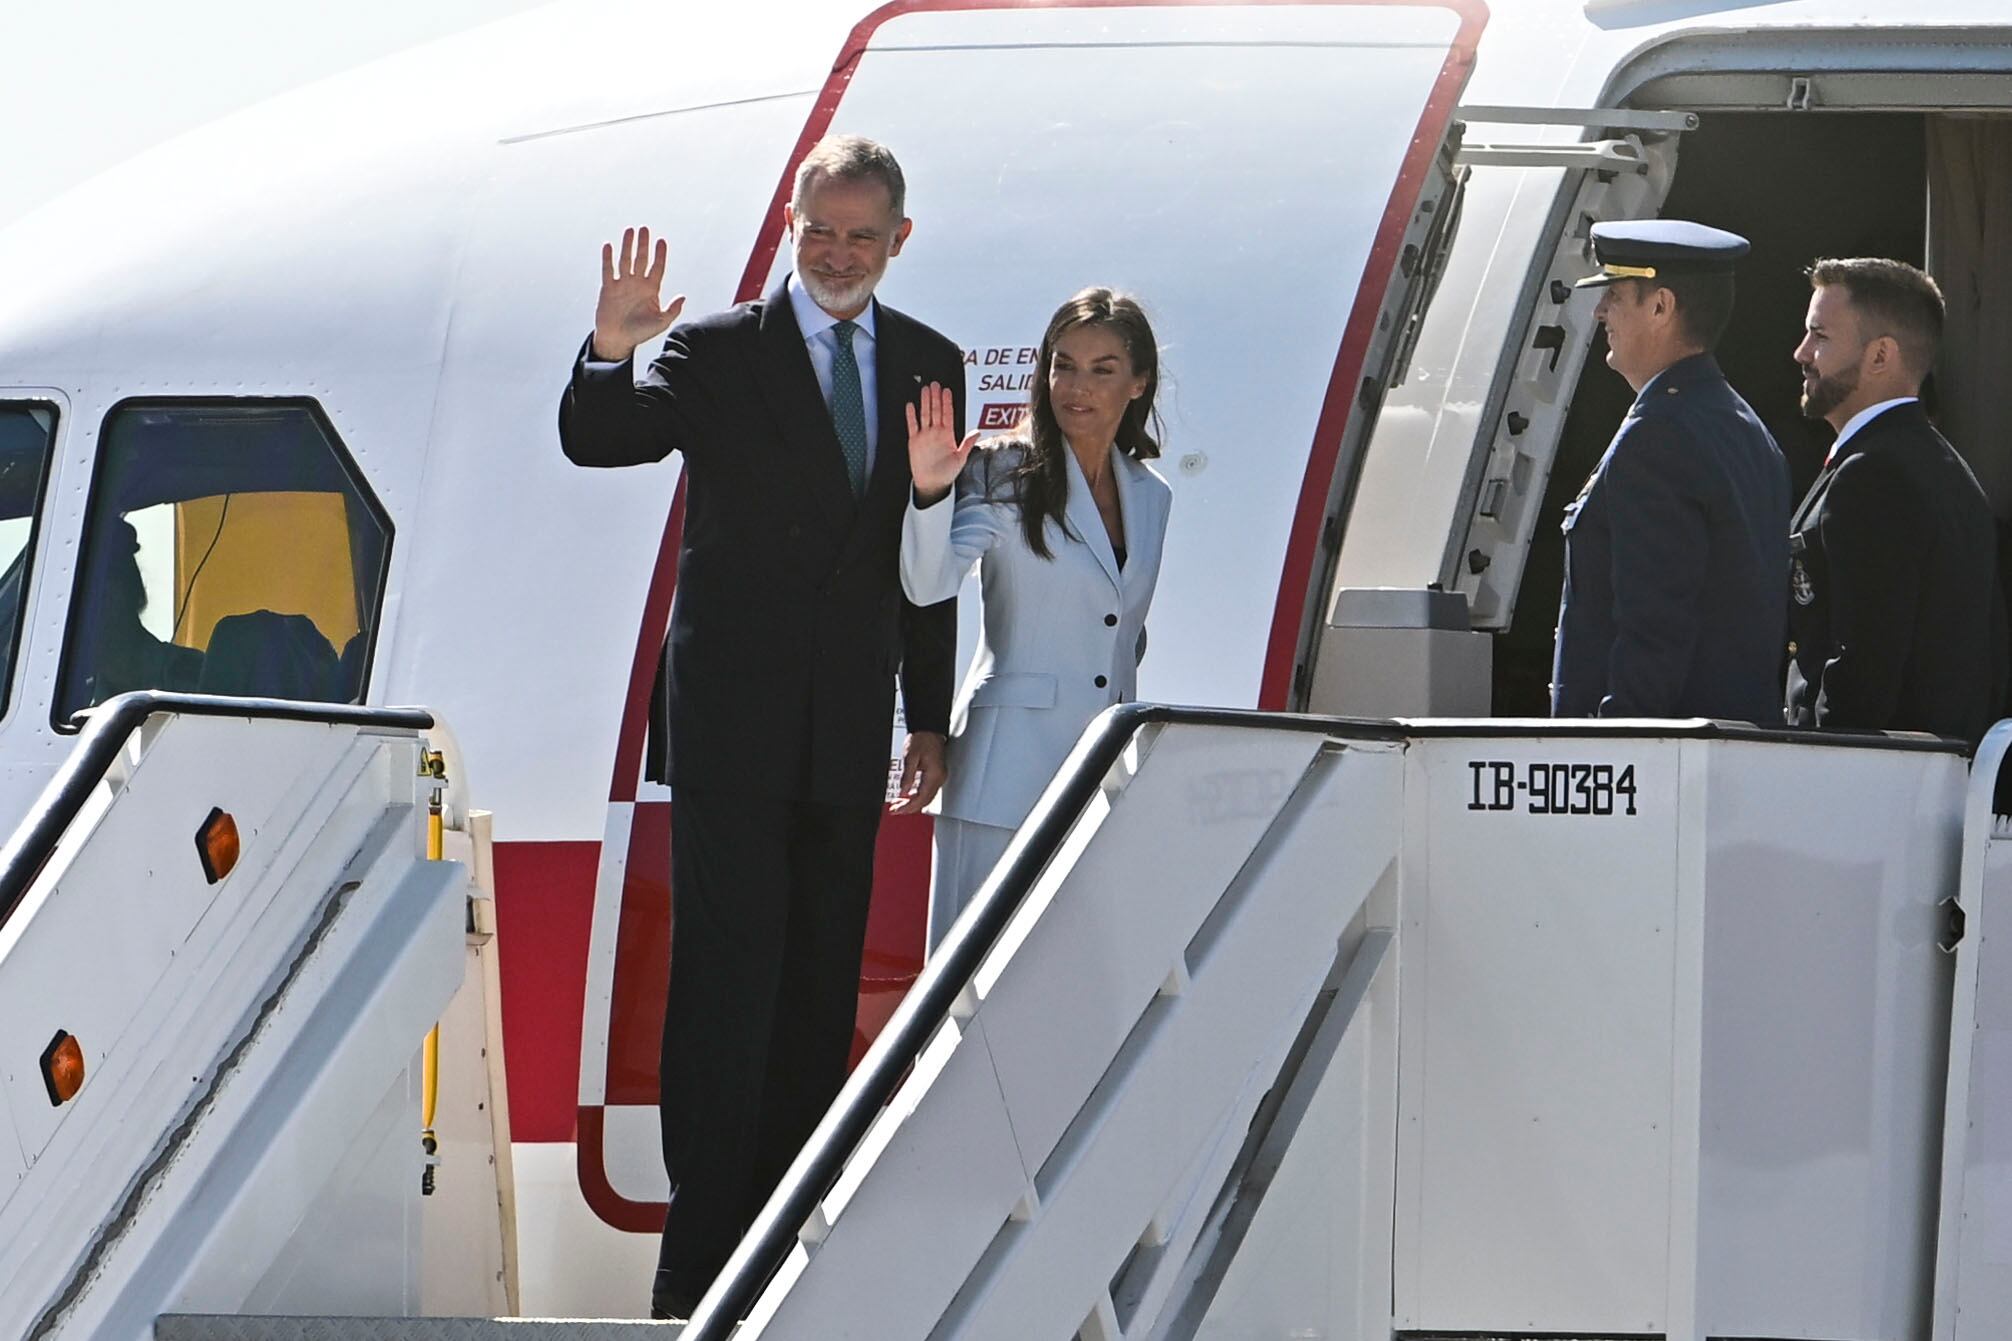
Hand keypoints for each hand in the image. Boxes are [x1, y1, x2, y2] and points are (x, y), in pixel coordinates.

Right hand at [592, 226, 686, 361]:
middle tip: (645, 229)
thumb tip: (683, 297)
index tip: (662, 241)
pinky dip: (608, 259)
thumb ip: (672, 310)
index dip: (660, 255)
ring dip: (627, 246)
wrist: (618, 340)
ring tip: (630, 231)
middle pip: (641, 259)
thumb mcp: (661, 322)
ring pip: (625, 260)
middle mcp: (637, 283)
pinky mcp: (608, 288)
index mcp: (651, 290)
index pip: (657, 268)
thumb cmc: (640, 332)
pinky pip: (608, 270)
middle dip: (643, 245)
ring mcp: (623, 284)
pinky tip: (609, 246)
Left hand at [890, 731, 946, 814]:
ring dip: (913, 802)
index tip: (897, 810)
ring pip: (927, 797)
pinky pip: (928, 790)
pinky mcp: (937, 774)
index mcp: (934, 775)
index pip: (920, 798)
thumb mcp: (910, 757)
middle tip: (896, 810)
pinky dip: (917, 795)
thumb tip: (903, 792)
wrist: (930, 729)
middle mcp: (939, 778)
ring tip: (899, 804)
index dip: (908, 807)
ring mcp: (940, 777)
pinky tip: (908, 795)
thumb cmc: (922, 739)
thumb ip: (907, 776)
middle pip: (924, 801)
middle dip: (910, 807)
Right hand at [905, 382, 978, 504]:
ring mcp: (925, 436)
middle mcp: (936, 433)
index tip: (946, 391)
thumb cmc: (947, 472)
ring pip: (925, 414)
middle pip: (936, 411)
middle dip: (935, 397)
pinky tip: (911, 406)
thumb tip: (977, 432)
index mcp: (947, 435)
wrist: (933, 483)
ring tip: (925, 389)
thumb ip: (967, 443)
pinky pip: (912, 426)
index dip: (947, 402)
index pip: (947, 414)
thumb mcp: (961, 458)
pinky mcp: (914, 441)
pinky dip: (911, 416)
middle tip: (935, 384)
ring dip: (925, 402)